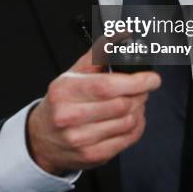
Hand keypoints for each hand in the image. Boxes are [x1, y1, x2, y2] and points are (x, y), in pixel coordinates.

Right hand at [26, 47, 160, 174]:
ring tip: (135, 102)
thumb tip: (119, 35)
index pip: (107, 86)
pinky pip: (127, 140)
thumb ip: (98, 53)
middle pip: (121, 105)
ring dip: (139, 110)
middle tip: (142, 88)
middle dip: (140, 94)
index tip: (151, 78)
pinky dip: (137, 127)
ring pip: (127, 123)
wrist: (41, 138)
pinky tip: (132, 119)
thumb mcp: (72, 74)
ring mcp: (80, 139)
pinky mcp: (92, 156)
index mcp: (65, 91)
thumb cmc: (60, 102)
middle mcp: (70, 116)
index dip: (135, 82)